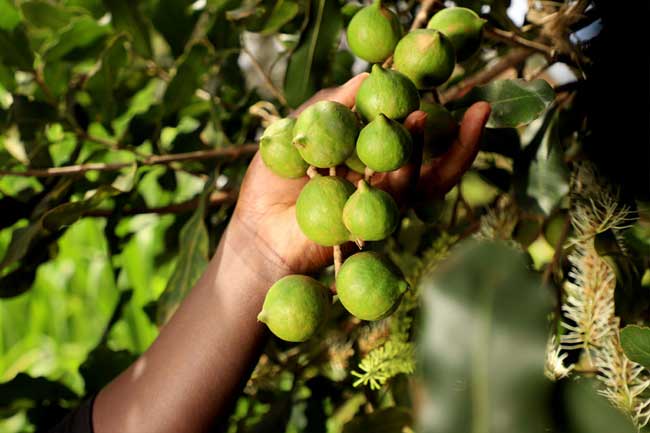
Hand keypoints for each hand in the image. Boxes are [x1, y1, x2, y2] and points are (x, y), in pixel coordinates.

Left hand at [229, 74, 490, 276]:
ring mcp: (380, 202)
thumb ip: (331, 107)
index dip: (424, 107)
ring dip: (443, 149)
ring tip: (446, 116)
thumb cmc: (272, 183)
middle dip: (459, 136)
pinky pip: (402, 195)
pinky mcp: (375, 222)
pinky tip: (416, 140)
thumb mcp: (298, 131)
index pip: (402, 130)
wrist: (259, 232)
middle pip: (429, 158)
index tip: (440, 83)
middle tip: (480, 109)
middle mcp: (379, 177)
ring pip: (425, 177)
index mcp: (363, 154)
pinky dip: (413, 166)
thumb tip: (368, 77)